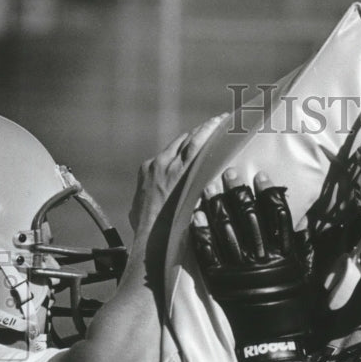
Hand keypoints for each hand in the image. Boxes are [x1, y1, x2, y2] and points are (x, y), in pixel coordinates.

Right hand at [127, 115, 227, 266]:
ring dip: (207, 129)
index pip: (171, 153)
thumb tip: (138, 212)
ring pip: (191, 140)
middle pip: (182, 142)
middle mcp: (158, 164)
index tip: (198, 143)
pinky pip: (198, 146)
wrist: (151, 240)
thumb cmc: (147, 235)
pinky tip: (221, 125)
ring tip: (222, 121)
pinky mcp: (183, 172)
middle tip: (216, 127)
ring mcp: (171, 166)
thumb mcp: (139, 216)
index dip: (186, 147)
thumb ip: (142, 208)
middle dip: (199, 135)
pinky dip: (209, 133)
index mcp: (149, 171)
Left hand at [191, 169, 312, 361]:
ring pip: (226, 229)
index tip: (261, 176)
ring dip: (216, 205)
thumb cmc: (292, 309)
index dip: (268, 194)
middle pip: (249, 216)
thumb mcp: (305, 276)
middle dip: (238, 191)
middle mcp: (262, 259)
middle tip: (229, 172)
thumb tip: (303, 223)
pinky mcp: (220, 281)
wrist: (273, 342)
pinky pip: (207, 252)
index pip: (277, 216)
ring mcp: (239, 270)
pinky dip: (201, 232)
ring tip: (209, 186)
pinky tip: (195, 215)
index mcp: (285, 256)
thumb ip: (304, 249)